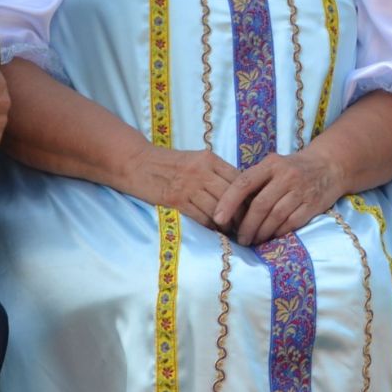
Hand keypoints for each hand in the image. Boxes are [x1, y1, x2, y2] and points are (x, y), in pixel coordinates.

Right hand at [122, 144, 239, 227]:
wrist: (137, 163)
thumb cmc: (169, 164)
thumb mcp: (195, 159)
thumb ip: (215, 172)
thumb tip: (240, 192)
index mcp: (209, 158)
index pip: (238, 179)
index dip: (248, 197)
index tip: (254, 209)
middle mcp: (201, 170)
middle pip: (231, 196)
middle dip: (242, 214)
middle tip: (248, 226)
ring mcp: (188, 185)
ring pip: (217, 209)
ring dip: (227, 224)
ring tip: (233, 232)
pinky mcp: (176, 199)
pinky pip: (201, 217)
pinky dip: (210, 226)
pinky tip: (215, 231)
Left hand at [212, 149, 341, 245]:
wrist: (329, 166)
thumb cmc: (293, 168)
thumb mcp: (273, 165)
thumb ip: (255, 180)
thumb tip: (228, 205)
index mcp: (271, 164)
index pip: (244, 183)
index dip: (228, 202)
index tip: (218, 219)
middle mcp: (286, 175)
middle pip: (260, 205)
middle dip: (246, 225)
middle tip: (239, 239)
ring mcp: (301, 190)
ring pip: (275, 216)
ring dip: (261, 232)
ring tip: (253, 241)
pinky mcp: (312, 204)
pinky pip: (291, 223)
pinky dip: (278, 232)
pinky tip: (271, 237)